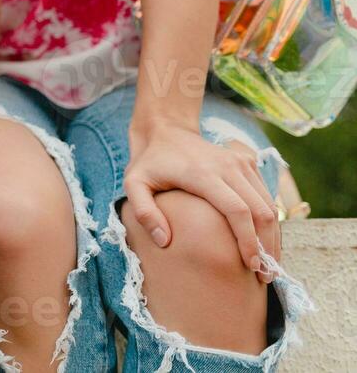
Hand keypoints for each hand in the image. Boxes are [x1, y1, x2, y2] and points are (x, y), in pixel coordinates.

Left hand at [125, 120, 280, 281]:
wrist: (166, 130)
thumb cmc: (150, 163)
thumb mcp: (133, 184)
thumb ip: (144, 212)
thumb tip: (164, 241)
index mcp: (202, 174)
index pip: (238, 211)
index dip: (248, 241)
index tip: (250, 267)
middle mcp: (228, 166)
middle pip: (261, 212)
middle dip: (267, 247)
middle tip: (264, 276)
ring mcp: (241, 162)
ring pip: (270, 205)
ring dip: (273, 237)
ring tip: (268, 265)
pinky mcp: (248, 162)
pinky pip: (267, 196)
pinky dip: (270, 221)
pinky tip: (264, 243)